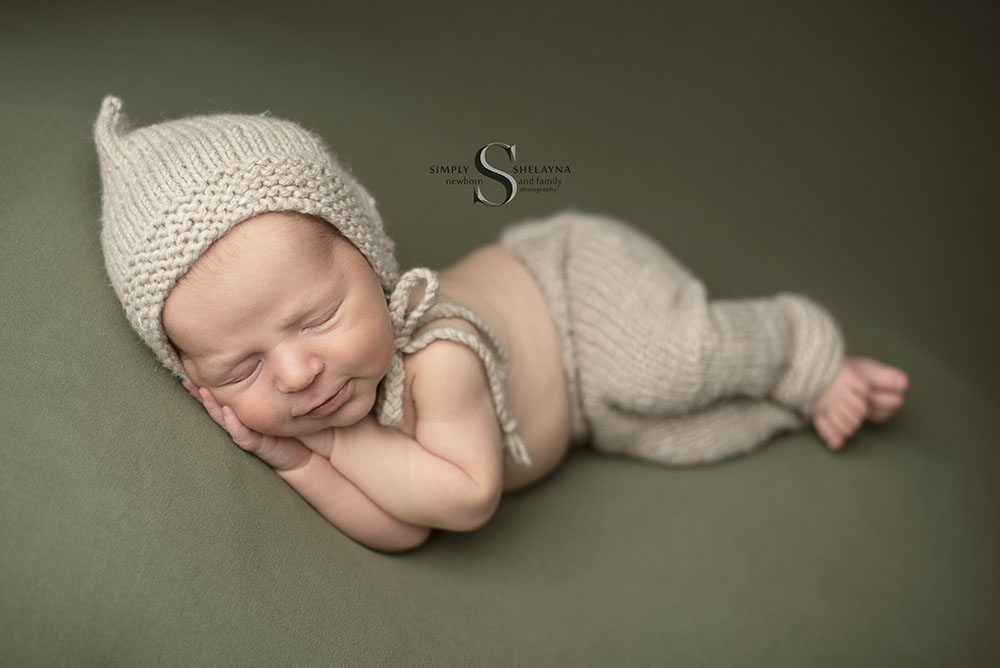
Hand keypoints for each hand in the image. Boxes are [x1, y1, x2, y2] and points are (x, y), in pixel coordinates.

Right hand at [181, 380, 310, 471]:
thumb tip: (256, 368)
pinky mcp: (256, 445)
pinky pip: (242, 433)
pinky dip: (233, 423)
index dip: (202, 388)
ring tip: (203, 391)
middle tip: (186, 380)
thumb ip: (262, 395)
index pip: (218, 399)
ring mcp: (245, 435)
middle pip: (214, 408)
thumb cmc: (283, 433)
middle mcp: (237, 425)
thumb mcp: (272, 410)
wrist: (297, 458)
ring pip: (223, 420)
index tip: (189, 371)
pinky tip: (227, 412)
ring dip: (212, 406)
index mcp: (238, 415)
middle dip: (199, 395)